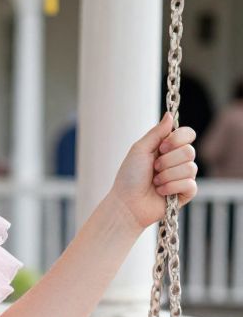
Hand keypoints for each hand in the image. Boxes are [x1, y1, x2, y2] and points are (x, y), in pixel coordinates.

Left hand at [110, 111, 198, 230]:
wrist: (127, 203)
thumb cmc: (129, 177)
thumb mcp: (140, 149)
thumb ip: (156, 133)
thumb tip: (170, 114)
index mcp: (168, 148)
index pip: (188, 134)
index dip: (177, 139)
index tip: (161, 148)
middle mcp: (178, 161)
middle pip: (190, 151)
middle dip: (167, 161)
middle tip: (153, 168)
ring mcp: (183, 177)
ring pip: (190, 168)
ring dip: (166, 176)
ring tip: (154, 182)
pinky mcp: (186, 193)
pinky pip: (190, 184)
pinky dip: (171, 187)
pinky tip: (160, 192)